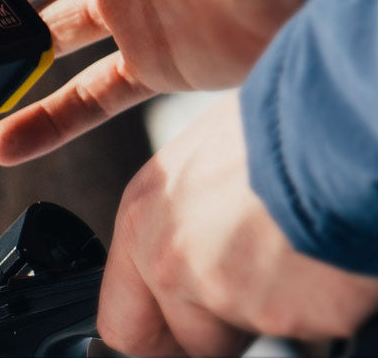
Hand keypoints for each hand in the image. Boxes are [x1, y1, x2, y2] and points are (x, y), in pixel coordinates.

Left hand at [97, 97, 377, 355]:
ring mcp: (223, 294)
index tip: (183, 332)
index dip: (161, 334)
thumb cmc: (278, 125)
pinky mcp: (282, 313)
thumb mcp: (202, 160)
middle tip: (258, 289)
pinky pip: (305, 322)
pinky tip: (326, 253)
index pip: (123, 324)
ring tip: (300, 246)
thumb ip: (183, 215)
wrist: (336, 126)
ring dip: (278, 305)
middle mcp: (169, 263)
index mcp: (141, 221)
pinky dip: (321, 300)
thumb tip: (195, 238)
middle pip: (188, 342)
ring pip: (253, 330)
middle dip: (220, 334)